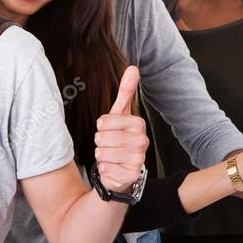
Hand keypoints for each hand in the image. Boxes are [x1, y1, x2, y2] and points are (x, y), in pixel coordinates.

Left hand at [94, 66, 148, 192]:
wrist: (122, 169)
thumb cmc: (119, 139)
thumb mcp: (120, 114)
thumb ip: (126, 91)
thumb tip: (133, 68)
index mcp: (138, 123)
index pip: (103, 122)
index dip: (101, 127)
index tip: (109, 130)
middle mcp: (142, 141)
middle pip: (102, 138)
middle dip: (100, 143)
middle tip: (110, 145)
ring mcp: (138, 159)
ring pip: (102, 153)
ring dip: (101, 156)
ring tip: (112, 156)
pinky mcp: (131, 175)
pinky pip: (105, 169)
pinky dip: (105, 170)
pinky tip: (114, 168)